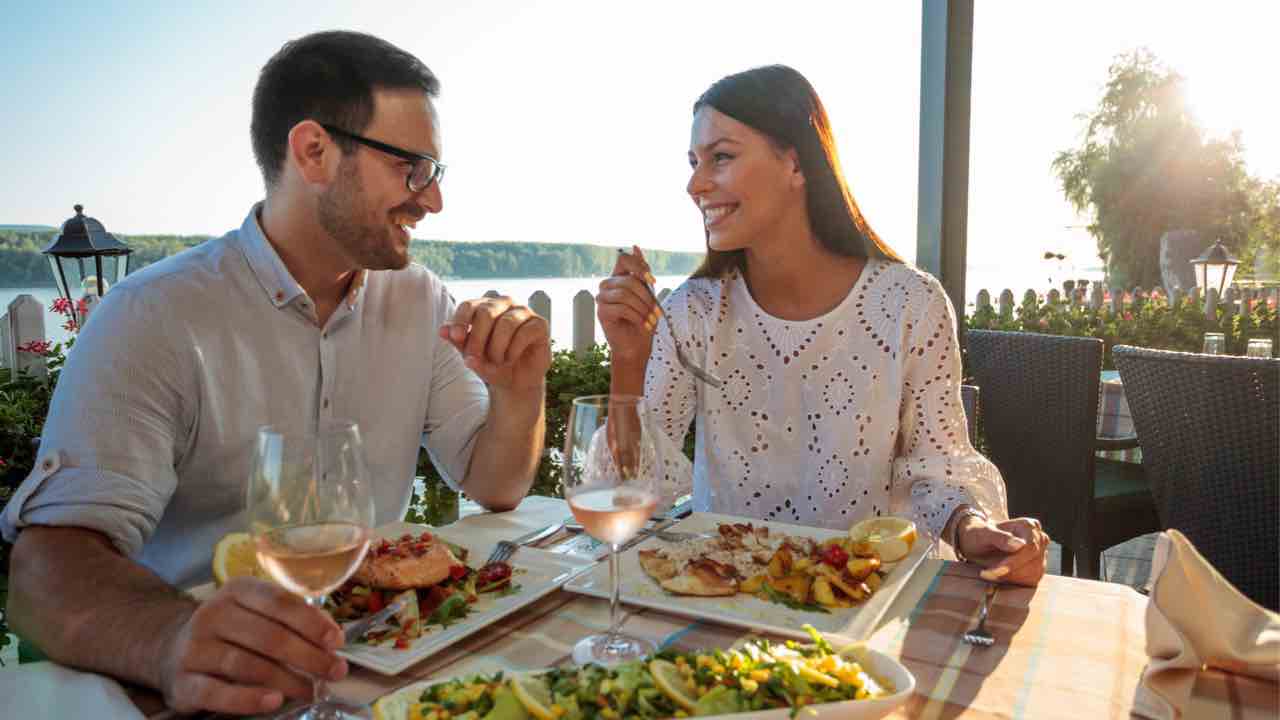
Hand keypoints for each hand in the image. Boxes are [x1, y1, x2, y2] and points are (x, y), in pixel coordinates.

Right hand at [158, 578, 345, 714]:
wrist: (170, 649)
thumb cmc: (231, 631)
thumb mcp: (257, 612)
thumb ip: (292, 618)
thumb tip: (332, 636)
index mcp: (238, 591)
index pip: (280, 603)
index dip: (312, 623)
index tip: (336, 642)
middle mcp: (214, 614)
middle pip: (269, 636)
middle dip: (309, 656)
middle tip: (335, 671)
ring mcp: (195, 648)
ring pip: (248, 664)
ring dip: (287, 680)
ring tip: (311, 690)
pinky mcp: (183, 681)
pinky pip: (217, 692)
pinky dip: (248, 698)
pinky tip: (274, 701)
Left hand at [439, 295, 550, 391]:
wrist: (514, 381)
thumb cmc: (490, 363)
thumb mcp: (470, 355)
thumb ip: (458, 343)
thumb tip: (443, 331)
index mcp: (483, 306)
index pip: (469, 305)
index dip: (461, 320)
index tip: (456, 337)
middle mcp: (504, 304)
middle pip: (487, 313)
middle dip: (478, 339)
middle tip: (475, 358)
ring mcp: (523, 312)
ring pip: (506, 323)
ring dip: (497, 348)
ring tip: (496, 361)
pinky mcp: (539, 324)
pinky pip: (524, 332)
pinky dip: (513, 350)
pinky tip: (510, 359)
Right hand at [597, 246, 660, 364]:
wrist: (636, 345)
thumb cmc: (642, 319)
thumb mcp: (647, 293)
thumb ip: (641, 272)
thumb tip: (636, 246)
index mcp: (618, 277)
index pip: (623, 258)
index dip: (638, 266)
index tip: (652, 281)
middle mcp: (607, 285)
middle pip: (629, 280)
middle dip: (647, 297)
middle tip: (657, 312)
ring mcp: (602, 298)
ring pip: (625, 294)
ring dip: (643, 308)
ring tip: (652, 320)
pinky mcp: (601, 312)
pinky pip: (621, 308)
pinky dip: (637, 316)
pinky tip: (643, 325)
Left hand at [957, 516, 1049, 586]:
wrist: (978, 544)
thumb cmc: (978, 536)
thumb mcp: (982, 534)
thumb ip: (999, 537)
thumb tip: (1020, 545)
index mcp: (1028, 526)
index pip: (1029, 548)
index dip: (1012, 563)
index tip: (992, 571)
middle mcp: (1040, 538)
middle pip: (1032, 562)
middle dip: (1009, 572)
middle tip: (986, 574)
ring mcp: (1041, 554)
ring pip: (1033, 574)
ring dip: (1010, 578)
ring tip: (990, 573)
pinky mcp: (1038, 568)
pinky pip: (1031, 580)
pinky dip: (1014, 581)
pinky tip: (999, 575)